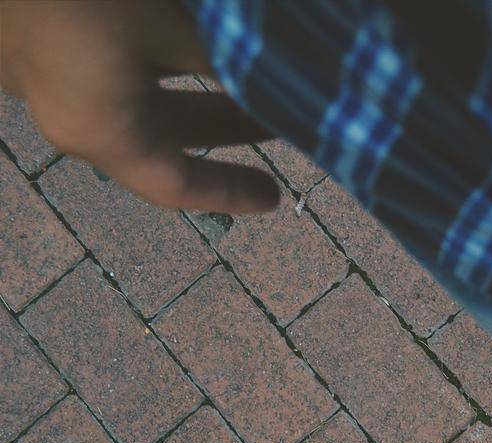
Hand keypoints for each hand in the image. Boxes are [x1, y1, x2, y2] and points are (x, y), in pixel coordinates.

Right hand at [0, 0, 276, 212]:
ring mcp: (47, 69)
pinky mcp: (40, 28)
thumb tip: (276, 77)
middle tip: (274, 122)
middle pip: (163, 135)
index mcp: (102, 133)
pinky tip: (179, 25)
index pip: (176, 185)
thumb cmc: (77, 1)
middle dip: (224, 125)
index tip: (271, 198)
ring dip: (192, 79)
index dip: (228, 191)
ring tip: (241, 64)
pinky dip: (157, 49)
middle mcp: (70, 112)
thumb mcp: (168, 32)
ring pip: (140, 90)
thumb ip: (228, 63)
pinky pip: (110, 57)